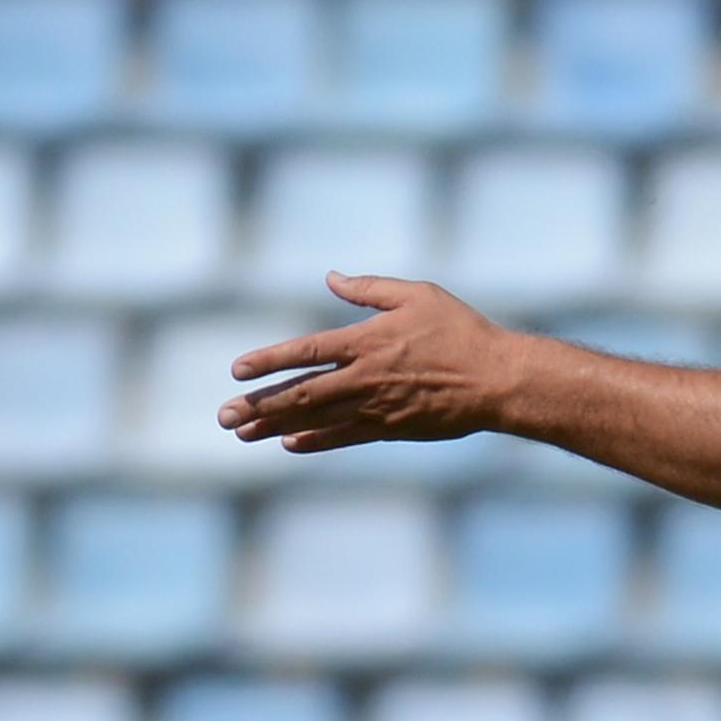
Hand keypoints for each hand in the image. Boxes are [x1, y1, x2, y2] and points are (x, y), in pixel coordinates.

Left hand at [222, 275, 513, 454]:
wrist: (496, 380)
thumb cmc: (460, 330)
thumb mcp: (416, 294)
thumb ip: (369, 288)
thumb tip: (331, 277)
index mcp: (366, 341)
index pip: (306, 352)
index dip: (269, 360)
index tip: (237, 370)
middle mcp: (364, 377)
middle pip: (300, 393)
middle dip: (259, 404)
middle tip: (224, 415)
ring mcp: (376, 407)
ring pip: (316, 419)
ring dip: (276, 426)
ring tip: (242, 434)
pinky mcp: (391, 429)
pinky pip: (345, 437)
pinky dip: (316, 440)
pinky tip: (289, 443)